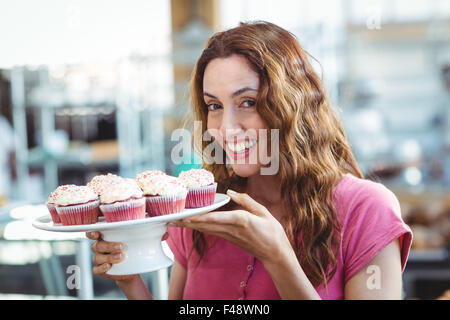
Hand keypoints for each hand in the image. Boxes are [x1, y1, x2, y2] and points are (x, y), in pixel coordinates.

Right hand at [86, 231, 169, 281]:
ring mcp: (99, 258)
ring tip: (121, 257)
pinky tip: (110, 267)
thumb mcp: (141, 241)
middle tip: (122, 246)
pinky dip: (102, 268)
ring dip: (109, 257)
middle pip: (97, 244)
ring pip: (97, 256)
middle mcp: (100, 246)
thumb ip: (151, 235)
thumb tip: (165, 233)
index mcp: (106, 235)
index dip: (93, 231)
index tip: (98, 232)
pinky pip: (96, 269)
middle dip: (109, 245)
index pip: (93, 231)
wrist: (132, 267)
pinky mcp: (101, 270)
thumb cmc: (134, 249)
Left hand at [168, 190, 290, 264]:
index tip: (185, 216)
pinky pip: (210, 231)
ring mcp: (229, 235)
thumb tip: (230, 191)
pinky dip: (198, 227)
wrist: (274, 253)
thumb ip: (246, 200)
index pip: (215, 218)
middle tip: (169, 219)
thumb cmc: (272, 232)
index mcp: (241, 220)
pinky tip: (190, 224)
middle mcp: (231, 229)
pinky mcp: (228, 238)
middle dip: (186, 222)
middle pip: (204, 225)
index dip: (199, 217)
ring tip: (173, 222)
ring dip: (188, 226)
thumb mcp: (263, 211)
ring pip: (205, 229)